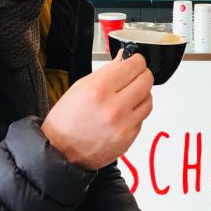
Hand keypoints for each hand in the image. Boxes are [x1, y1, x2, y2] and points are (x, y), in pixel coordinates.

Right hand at [42, 51, 153, 169]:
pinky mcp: (129, 138)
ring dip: (141, 94)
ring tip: (129, 95)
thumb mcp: (80, 87)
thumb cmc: (66, 120)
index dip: (136, 60)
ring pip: (149, 99)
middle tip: (134, 75)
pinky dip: (136, 112)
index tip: (134, 61)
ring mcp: (124, 125)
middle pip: (146, 80)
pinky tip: (123, 113)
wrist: (61, 151)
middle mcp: (114, 108)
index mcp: (99, 90)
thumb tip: (123, 59)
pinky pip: (143, 118)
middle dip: (141, 74)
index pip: (134, 65)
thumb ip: (107, 71)